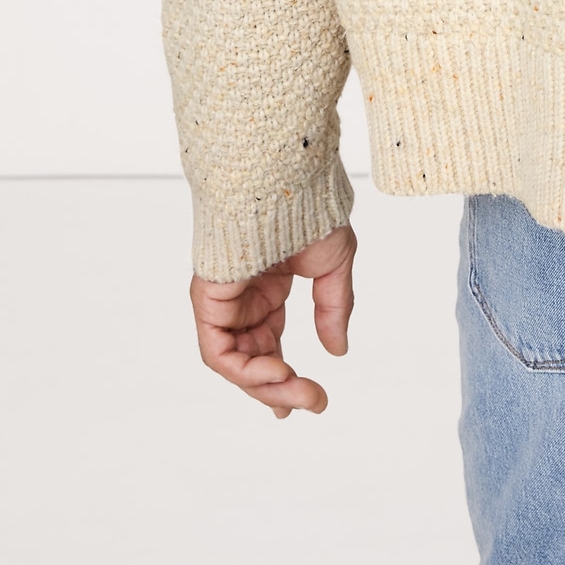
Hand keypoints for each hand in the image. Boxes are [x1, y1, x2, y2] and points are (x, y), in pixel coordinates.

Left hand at [190, 224, 355, 418]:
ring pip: (236, 363)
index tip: (310, 397)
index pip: (270, 341)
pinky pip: (219, 351)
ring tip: (302, 394)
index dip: (285, 373)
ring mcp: (223, 302)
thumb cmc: (306, 209)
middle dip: (282, 388)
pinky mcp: (208, 302)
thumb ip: (332, 308)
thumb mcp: (332, 265)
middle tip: (315, 402)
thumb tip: (337, 351)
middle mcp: (242, 300)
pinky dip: (244, 370)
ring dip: (267, 385)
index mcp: (267, 288)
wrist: (283, 181)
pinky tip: (279, 372)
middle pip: (254, 358)